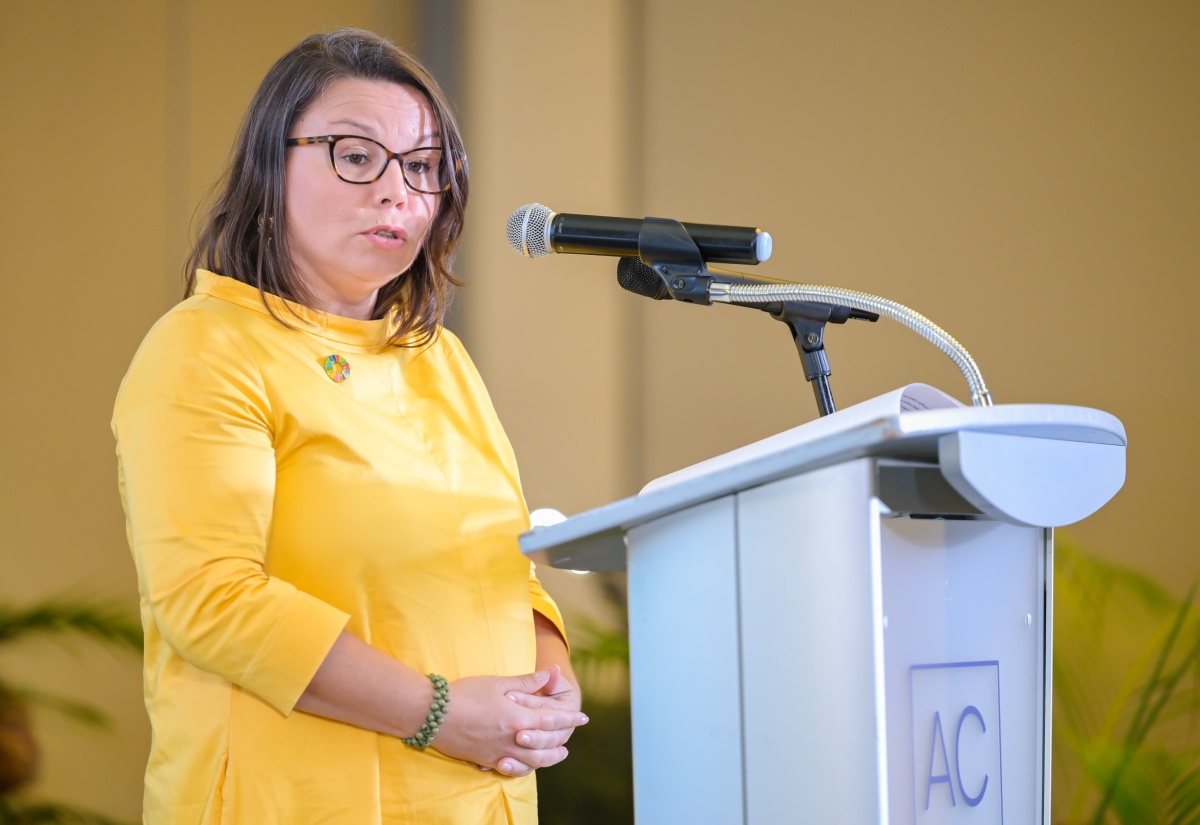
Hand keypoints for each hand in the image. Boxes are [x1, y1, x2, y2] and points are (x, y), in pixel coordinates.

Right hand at [431, 670, 587, 776]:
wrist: (432, 714)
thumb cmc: (465, 693)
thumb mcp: (499, 683)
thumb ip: (527, 682)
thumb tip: (549, 673)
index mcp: (518, 717)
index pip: (552, 719)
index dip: (569, 718)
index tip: (583, 717)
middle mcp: (513, 739)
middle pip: (546, 743)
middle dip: (563, 738)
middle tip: (574, 734)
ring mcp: (499, 752)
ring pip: (533, 761)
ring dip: (550, 758)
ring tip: (560, 754)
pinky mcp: (486, 760)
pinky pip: (512, 768)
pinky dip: (525, 767)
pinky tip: (530, 764)